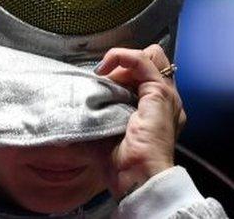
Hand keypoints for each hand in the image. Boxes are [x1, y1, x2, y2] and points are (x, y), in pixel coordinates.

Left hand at [94, 44, 187, 200]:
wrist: (137, 177)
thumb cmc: (123, 166)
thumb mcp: (102, 136)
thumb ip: (91, 122)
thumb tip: (66, 117)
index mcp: (156, 111)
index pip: (144, 77)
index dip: (121, 74)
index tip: (100, 84)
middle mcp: (166, 101)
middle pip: (151, 62)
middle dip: (125, 65)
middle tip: (105, 81)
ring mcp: (167, 96)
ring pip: (150, 56)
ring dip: (123, 61)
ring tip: (106, 76)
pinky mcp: (160, 93)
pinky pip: (142, 60)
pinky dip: (121, 56)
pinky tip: (106, 68)